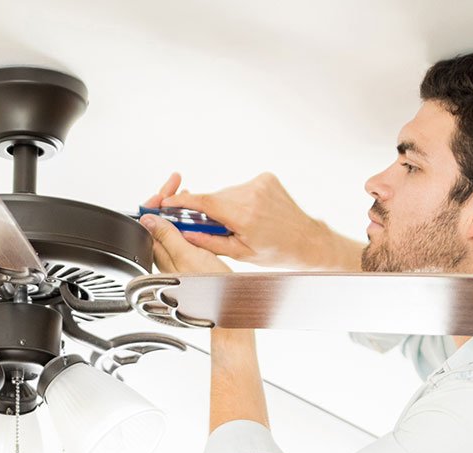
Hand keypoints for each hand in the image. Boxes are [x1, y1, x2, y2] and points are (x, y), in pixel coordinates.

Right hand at [142, 171, 349, 268]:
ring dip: (226, 205)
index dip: (180, 202)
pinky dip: (240, 199)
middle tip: (218, 227)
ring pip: (227, 193)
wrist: (306, 240)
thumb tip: (183, 234)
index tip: (166, 202)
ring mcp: (260, 184)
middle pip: (214, 198)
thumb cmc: (276, 252)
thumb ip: (209, 241)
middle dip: (209, 211)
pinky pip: (241, 187)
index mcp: (244, 216)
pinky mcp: (266, 178)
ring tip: (242, 223)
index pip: (203, 203)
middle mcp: (251, 195)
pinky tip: (253, 212)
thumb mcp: (240, 253)